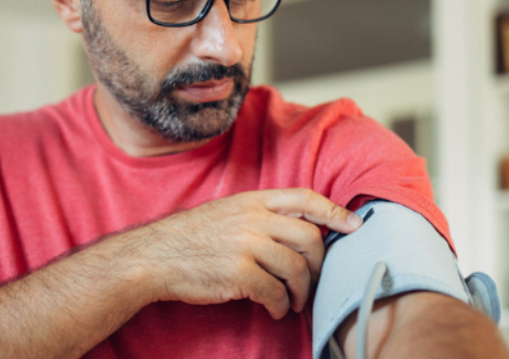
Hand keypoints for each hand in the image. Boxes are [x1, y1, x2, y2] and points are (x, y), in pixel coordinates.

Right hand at [133, 188, 361, 318]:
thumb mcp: (228, 212)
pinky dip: (280, 305)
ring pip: (296, 268)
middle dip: (319, 264)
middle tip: (314, 280)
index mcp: (253, 200)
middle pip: (310, 238)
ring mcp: (246, 245)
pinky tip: (275, 309)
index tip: (354, 224)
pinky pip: (275, 292)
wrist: (154, 257)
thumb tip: (302, 228)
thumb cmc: (193, 237)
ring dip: (301, 291)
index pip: (305, 198)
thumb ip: (263, 215)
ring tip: (294, 301)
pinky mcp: (238, 274)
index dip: (334, 210)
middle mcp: (253, 219)